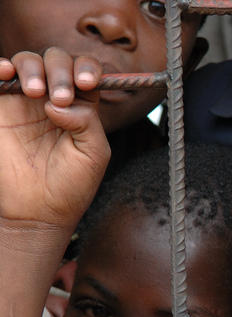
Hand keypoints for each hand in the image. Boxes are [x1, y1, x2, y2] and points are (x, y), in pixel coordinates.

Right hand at [0, 49, 108, 240]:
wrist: (37, 212)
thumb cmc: (71, 185)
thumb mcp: (94, 155)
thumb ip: (87, 123)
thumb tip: (61, 103)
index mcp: (81, 107)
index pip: (85, 72)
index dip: (86, 69)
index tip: (85, 83)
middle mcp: (54, 98)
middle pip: (56, 61)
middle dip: (60, 70)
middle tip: (60, 96)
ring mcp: (24, 101)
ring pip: (28, 62)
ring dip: (33, 68)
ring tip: (36, 93)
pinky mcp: (0, 108)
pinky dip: (0, 67)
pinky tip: (7, 73)